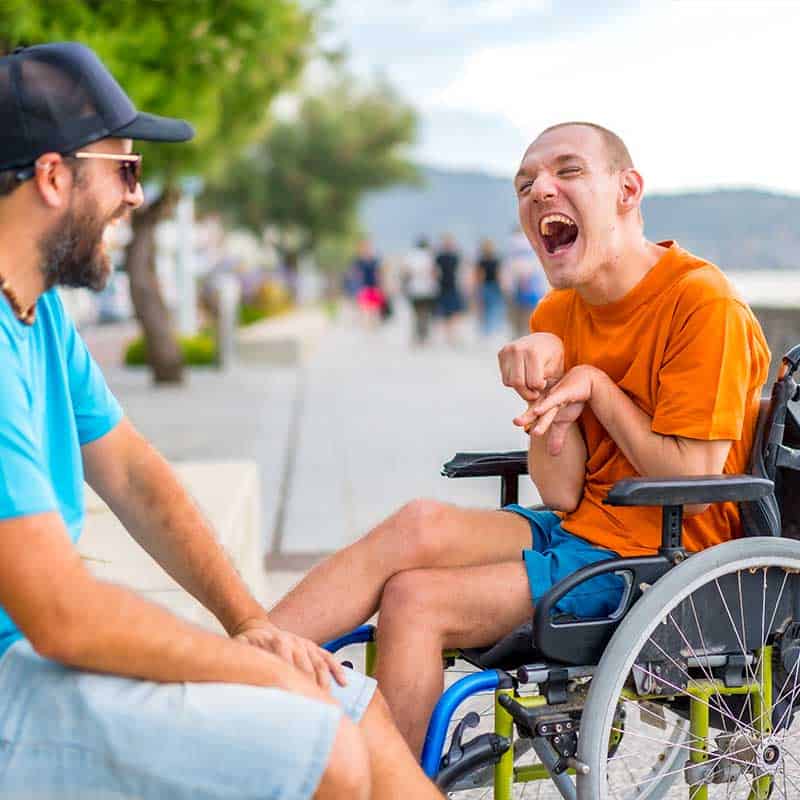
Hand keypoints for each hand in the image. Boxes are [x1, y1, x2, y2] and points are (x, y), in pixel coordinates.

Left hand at [232, 619, 346, 690]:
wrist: (255, 629)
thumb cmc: (247, 644)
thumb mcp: (239, 647)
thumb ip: (241, 657)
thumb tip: (239, 671)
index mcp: (277, 642)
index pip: (287, 663)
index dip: (291, 680)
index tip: (295, 698)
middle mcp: (294, 642)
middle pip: (306, 666)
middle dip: (310, 686)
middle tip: (314, 706)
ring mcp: (305, 644)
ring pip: (319, 663)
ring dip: (324, 681)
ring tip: (327, 700)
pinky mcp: (312, 647)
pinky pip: (327, 658)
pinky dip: (336, 669)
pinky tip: (344, 682)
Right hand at [498, 333, 564, 401]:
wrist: (544, 339)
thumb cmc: (553, 356)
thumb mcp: (556, 368)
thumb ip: (545, 381)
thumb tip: (532, 398)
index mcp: (533, 352)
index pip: (533, 382)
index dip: (540, 388)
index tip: (544, 384)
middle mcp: (518, 349)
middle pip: (518, 383)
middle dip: (527, 392)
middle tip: (535, 392)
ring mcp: (507, 350)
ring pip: (509, 382)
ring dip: (520, 387)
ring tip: (529, 382)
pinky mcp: (501, 353)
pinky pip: (505, 378)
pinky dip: (513, 381)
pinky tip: (522, 376)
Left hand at [515, 366, 597, 451]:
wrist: (587, 381)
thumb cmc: (573, 398)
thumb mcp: (564, 421)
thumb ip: (556, 436)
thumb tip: (553, 454)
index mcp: (544, 406)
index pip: (533, 415)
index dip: (525, 419)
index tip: (516, 424)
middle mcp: (547, 400)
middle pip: (535, 410)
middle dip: (526, 417)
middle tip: (516, 422)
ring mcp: (555, 396)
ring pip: (545, 407)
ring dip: (537, 413)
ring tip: (530, 421)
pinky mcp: (564, 393)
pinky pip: (554, 399)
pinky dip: (547, 405)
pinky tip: (539, 410)